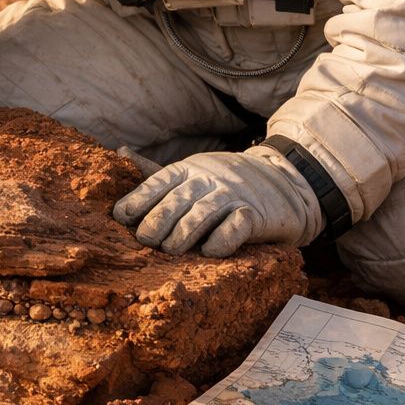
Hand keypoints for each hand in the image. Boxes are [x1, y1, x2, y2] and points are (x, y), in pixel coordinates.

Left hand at [112, 145, 321, 257]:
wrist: (283, 182)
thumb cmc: (224, 184)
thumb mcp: (190, 173)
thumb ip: (155, 172)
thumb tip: (120, 152)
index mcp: (187, 170)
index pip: (158, 183)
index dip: (138, 199)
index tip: (121, 218)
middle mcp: (208, 179)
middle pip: (177, 200)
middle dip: (157, 220)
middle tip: (145, 241)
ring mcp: (233, 195)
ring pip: (203, 213)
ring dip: (184, 233)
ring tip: (171, 250)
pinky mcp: (257, 214)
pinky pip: (238, 226)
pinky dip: (223, 239)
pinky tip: (210, 252)